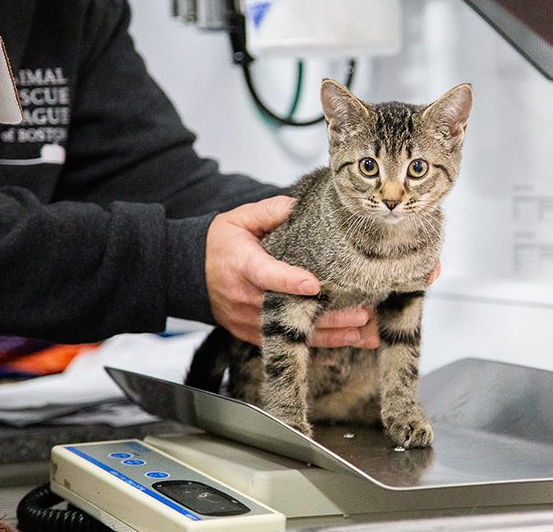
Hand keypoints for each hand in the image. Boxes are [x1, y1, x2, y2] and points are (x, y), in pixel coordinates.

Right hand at [205, 196, 377, 348]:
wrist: (190, 272)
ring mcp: (248, 319)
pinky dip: (315, 346)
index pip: (268, 274)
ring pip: (292, 332)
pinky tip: (343, 343)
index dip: (291, 281)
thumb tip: (297, 206)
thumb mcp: (239, 219)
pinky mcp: (252, 334)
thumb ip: (269, 211)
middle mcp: (245, 296)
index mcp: (242, 264)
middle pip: (290, 310)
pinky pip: (286, 343)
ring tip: (361, 333)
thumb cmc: (220, 244)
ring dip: (329, 335)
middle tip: (362, 314)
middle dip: (327, 315)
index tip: (316, 286)